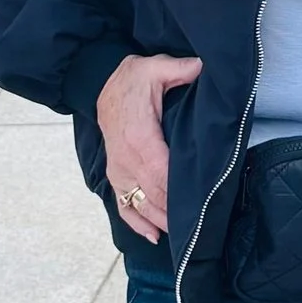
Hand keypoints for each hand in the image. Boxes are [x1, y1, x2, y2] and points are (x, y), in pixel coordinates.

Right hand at [96, 52, 199, 243]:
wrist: (100, 85)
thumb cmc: (132, 79)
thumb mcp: (155, 67)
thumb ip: (178, 68)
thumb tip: (201, 65)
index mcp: (140, 136)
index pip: (162, 172)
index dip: (180, 191)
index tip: (200, 203)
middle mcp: (127, 159)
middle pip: (155, 193)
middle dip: (175, 211)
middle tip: (200, 228)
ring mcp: (120, 170)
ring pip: (141, 204)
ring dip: (161, 221)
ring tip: (183, 237)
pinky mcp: (116, 176)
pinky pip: (124, 205)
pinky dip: (138, 223)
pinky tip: (154, 237)